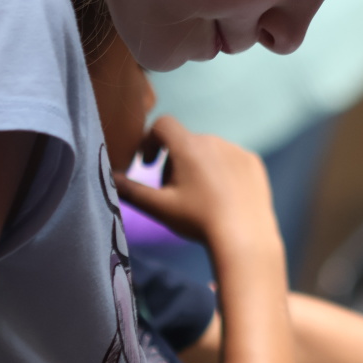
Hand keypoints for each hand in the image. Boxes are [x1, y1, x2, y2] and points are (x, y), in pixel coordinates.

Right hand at [114, 117, 281, 261]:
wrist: (245, 238)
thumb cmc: (198, 221)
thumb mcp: (159, 207)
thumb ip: (130, 191)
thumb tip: (108, 178)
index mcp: (188, 146)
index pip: (162, 125)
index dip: (150, 140)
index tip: (148, 164)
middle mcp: (214, 140)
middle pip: (185, 142)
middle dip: (173, 161)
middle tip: (172, 192)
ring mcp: (236, 150)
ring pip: (209, 151)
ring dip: (198, 166)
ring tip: (199, 198)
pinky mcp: (253, 162)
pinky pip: (231, 160)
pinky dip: (222, 172)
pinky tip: (222, 198)